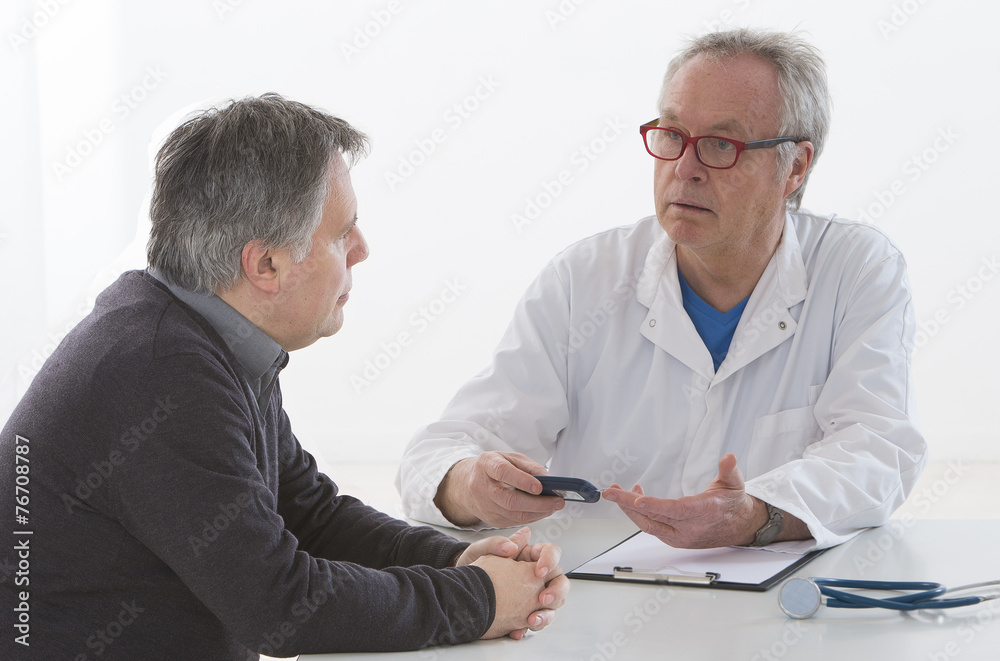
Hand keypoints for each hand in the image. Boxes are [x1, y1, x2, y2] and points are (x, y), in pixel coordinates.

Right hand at [435, 452, 563, 527]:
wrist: (469, 482)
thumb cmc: (494, 467)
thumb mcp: (510, 458)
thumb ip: (529, 466)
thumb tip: (548, 479)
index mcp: (486, 464)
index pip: (503, 472)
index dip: (522, 480)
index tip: (541, 487)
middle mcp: (481, 485)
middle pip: (509, 500)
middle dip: (537, 504)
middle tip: (556, 501)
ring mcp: (483, 505)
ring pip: (513, 514)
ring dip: (537, 513)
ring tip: (553, 507)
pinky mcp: (489, 519)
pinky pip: (513, 522)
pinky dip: (530, 518)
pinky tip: (541, 512)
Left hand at [456, 526, 568, 638]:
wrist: (461, 589)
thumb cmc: (472, 565)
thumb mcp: (481, 550)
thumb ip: (497, 544)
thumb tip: (513, 544)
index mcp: (528, 556)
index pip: (551, 553)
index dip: (550, 561)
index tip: (539, 571)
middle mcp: (534, 577)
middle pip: (559, 582)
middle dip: (556, 592)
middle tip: (543, 599)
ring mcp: (531, 597)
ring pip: (551, 606)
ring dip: (546, 615)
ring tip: (531, 620)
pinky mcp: (522, 613)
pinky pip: (532, 623)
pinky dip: (526, 629)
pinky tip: (516, 631)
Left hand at [602, 453, 761, 547]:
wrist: (739, 527)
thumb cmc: (732, 504)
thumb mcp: (734, 483)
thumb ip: (729, 470)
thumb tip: (728, 457)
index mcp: (703, 512)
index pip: (675, 510)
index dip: (655, 505)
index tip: (637, 499)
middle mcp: (689, 528)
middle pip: (653, 518)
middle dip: (628, 504)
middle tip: (610, 492)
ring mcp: (680, 535)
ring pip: (648, 524)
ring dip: (629, 508)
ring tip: (616, 492)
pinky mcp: (674, 538)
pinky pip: (651, 526)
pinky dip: (639, 513)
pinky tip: (633, 498)